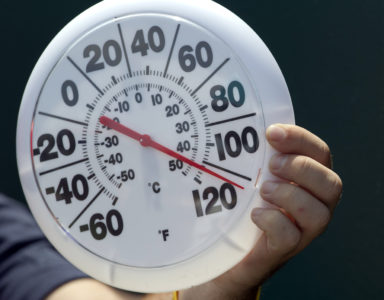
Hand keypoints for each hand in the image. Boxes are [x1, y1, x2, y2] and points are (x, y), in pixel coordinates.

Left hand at [180, 124, 342, 298]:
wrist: (227, 250)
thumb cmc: (241, 205)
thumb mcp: (249, 174)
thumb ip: (255, 155)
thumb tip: (240, 122)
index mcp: (307, 180)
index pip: (320, 154)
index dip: (301, 139)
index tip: (272, 132)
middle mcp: (312, 204)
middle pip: (331, 183)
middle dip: (302, 168)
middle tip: (272, 164)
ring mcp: (301, 229)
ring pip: (319, 213)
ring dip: (290, 195)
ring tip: (263, 189)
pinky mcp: (282, 249)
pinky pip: (291, 236)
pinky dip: (274, 221)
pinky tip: (255, 214)